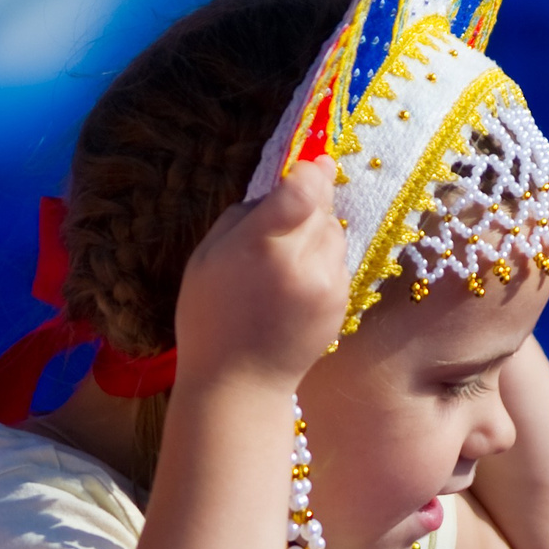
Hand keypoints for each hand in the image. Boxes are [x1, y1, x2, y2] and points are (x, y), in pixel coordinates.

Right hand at [172, 158, 347, 391]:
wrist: (239, 384)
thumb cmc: (210, 318)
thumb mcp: (206, 257)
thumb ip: (243, 216)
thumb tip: (279, 189)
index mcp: (261, 246)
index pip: (303, 191)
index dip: (311, 171)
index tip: (312, 163)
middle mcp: (301, 263)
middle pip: (323, 206)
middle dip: (309, 202)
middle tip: (285, 221)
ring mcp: (327, 286)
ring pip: (335, 232)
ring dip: (317, 232)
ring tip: (286, 259)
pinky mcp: (342, 304)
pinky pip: (339, 263)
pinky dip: (323, 262)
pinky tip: (296, 285)